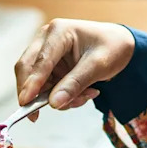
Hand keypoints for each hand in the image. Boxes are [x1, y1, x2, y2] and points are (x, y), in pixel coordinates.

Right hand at [14, 19, 135, 119]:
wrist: (121, 46)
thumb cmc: (112, 47)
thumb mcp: (98, 66)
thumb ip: (75, 84)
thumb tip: (54, 103)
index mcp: (58, 32)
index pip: (40, 60)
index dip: (31, 83)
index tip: (25, 102)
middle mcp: (46, 40)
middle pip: (27, 69)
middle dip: (35, 94)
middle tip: (36, 115)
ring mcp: (46, 54)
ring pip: (36, 83)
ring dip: (56, 97)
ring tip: (85, 97)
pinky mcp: (50, 68)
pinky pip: (47, 88)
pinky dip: (63, 96)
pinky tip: (83, 94)